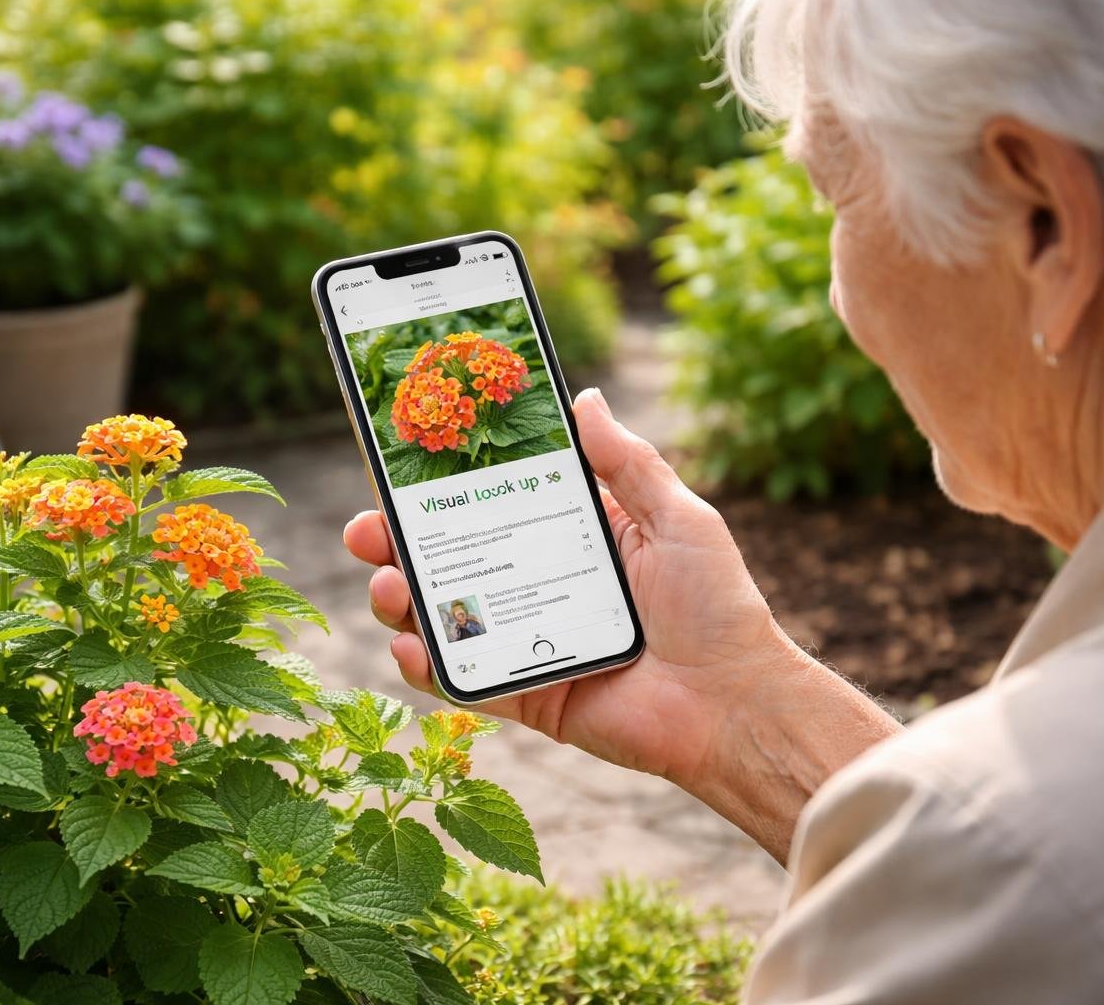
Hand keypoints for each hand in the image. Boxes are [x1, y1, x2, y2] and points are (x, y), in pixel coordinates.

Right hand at [343, 389, 898, 860]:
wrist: (736, 705)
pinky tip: (410, 645)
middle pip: (451, 559)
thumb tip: (584, 398)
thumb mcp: (678, 518)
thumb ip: (629, 462)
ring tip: (388, 586)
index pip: (493, 503)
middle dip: (397, 543)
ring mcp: (528, 642)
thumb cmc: (718, 607)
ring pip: (445, 618)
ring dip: (400, 600)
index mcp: (572, 538)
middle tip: (367, 530)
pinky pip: (464, 682)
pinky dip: (427, 666)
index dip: (443, 487)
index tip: (400, 462)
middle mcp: (540, 586)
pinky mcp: (527, 696)